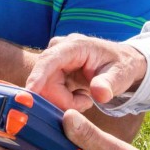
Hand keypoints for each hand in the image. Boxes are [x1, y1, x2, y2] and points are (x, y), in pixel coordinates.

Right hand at [24, 34, 146, 110]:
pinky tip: (78, 95)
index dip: (37, 76)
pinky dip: (63, 99)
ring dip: (64, 100)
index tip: (28, 93)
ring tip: (85, 98)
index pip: (50, 60)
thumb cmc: (120, 66)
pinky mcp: (52, 70)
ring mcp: (54, 60)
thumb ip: (109, 84)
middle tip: (86, 103)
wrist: (120, 63)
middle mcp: (59, 50)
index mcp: (75, 46)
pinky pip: (49, 91)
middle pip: (46, 81)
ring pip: (46, 88)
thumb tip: (100, 94)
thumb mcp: (120, 75)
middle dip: (62, 99)